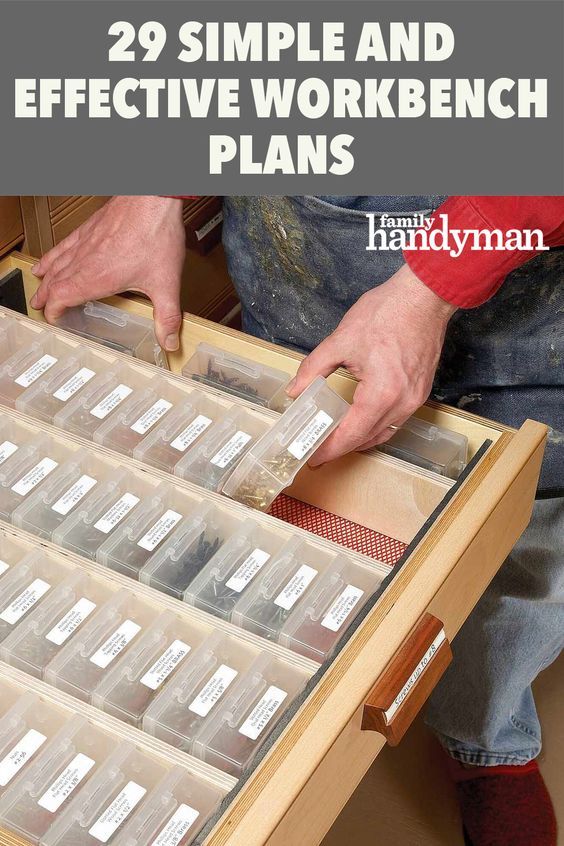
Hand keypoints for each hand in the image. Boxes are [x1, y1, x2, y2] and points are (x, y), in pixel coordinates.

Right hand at [30, 196, 185, 350]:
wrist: (152, 198)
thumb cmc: (156, 234)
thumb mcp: (166, 284)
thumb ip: (167, 316)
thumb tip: (168, 341)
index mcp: (96, 277)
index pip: (62, 298)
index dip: (54, 311)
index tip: (54, 319)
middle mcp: (85, 260)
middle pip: (54, 282)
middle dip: (45, 297)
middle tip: (39, 306)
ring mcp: (84, 242)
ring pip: (56, 262)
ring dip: (46, 277)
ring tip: (39, 285)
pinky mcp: (89, 228)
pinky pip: (63, 244)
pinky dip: (53, 254)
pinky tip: (52, 257)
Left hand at [286, 263, 455, 466]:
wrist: (423, 296)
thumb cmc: (388, 312)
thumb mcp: (341, 340)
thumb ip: (314, 369)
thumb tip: (296, 389)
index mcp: (381, 394)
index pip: (350, 435)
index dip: (329, 450)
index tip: (313, 459)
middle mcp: (402, 403)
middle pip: (367, 439)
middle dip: (341, 448)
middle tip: (318, 452)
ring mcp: (415, 399)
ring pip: (384, 432)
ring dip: (360, 439)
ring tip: (336, 441)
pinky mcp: (421, 391)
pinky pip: (396, 420)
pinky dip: (376, 426)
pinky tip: (361, 422)